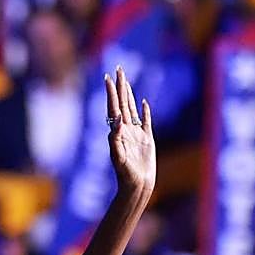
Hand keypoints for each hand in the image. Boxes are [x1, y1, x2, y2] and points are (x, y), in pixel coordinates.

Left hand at [105, 66, 155, 198]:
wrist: (137, 186)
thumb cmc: (125, 174)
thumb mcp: (118, 156)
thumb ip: (115, 138)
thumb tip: (116, 119)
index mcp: (117, 131)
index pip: (113, 107)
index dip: (111, 92)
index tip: (108, 77)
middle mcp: (125, 130)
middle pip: (122, 103)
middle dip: (120, 86)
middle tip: (118, 69)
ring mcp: (136, 133)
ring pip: (132, 108)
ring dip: (129, 94)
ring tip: (125, 80)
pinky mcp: (146, 139)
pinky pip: (145, 121)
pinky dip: (144, 110)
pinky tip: (143, 102)